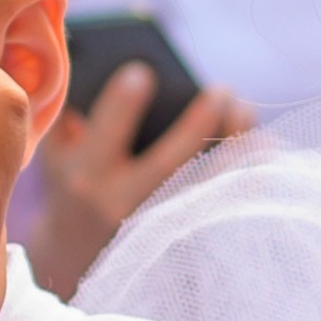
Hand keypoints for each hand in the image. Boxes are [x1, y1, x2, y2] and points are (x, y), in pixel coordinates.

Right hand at [28, 65, 249, 301]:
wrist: (75, 259)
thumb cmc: (72, 188)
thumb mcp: (57, 153)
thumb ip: (71, 113)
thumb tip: (96, 61)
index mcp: (84, 176)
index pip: (106, 134)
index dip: (123, 102)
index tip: (144, 72)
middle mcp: (121, 204)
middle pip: (170, 163)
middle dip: (198, 122)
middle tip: (221, 89)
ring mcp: (154, 227)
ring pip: (205, 186)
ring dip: (234, 148)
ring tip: (247, 111)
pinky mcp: (181, 239)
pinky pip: (221, 206)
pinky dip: (245, 177)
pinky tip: (263, 148)